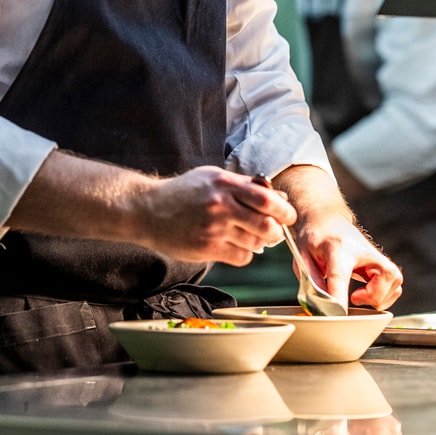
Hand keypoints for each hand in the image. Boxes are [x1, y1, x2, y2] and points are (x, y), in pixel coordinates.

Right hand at [138, 165, 297, 265]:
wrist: (148, 209)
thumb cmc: (184, 192)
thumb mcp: (213, 177)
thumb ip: (244, 185)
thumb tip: (279, 196)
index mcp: (224, 184)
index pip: (267, 199)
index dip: (284, 210)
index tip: (287, 215)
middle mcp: (220, 205)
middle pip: (266, 225)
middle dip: (277, 231)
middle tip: (276, 230)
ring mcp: (213, 229)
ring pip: (255, 243)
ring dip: (259, 242)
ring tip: (249, 235)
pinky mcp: (206, 249)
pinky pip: (241, 257)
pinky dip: (245, 253)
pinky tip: (235, 245)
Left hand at [273, 164, 402, 312]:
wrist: (327, 219)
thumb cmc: (314, 236)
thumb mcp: (302, 255)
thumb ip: (310, 282)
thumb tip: (320, 308)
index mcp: (336, 247)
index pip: (340, 275)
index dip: (340, 297)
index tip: (339, 314)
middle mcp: (362, 250)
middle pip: (383, 276)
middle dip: (372, 296)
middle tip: (354, 298)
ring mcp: (375, 255)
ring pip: (394, 282)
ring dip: (379, 297)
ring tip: (360, 295)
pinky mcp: (383, 263)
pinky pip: (395, 285)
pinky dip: (385, 295)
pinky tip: (369, 293)